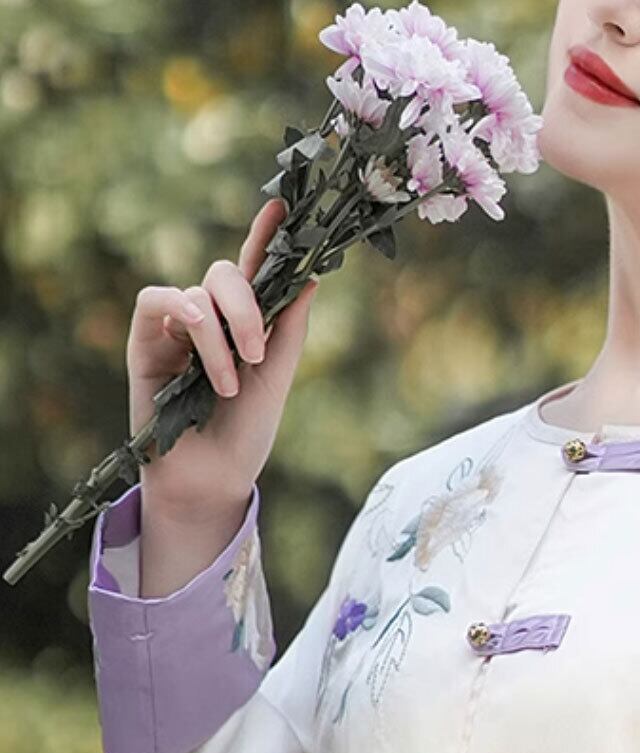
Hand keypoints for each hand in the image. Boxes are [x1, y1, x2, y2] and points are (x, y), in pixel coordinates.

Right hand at [125, 198, 317, 514]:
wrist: (212, 476)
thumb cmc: (246, 432)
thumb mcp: (278, 377)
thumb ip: (289, 327)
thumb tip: (312, 275)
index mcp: (248, 323)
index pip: (257, 270)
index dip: (266, 237)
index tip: (283, 207)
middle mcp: (212, 317)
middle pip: (226, 274)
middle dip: (246, 306)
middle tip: (256, 355)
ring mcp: (178, 326)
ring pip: (198, 291)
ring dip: (218, 336)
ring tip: (227, 383)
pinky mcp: (146, 339)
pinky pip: (157, 299)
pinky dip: (180, 314)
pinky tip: (193, 335)